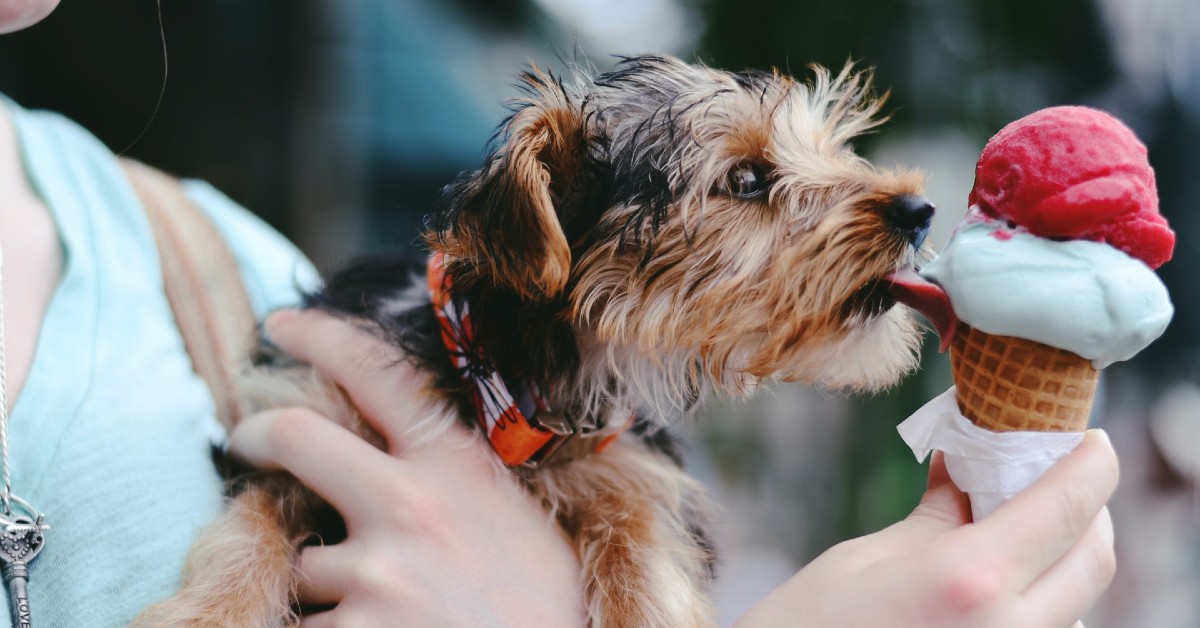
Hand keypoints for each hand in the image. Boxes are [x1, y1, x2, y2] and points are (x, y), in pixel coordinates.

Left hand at [229, 309, 584, 627]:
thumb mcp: (519, 518)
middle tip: (243, 439)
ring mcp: (376, 572)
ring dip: (329, 586)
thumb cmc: (548, 604)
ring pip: (305, 562)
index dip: (320, 337)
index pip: (378, 374)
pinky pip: (307, 627)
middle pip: (296, 437)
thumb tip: (410, 452)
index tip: (281, 326)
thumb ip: (461, 479)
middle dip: (255, 434)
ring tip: (385, 610)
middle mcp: (410, 505)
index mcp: (458, 466)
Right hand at [736, 430, 1117, 627]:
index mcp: (970, 580)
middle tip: (1056, 474)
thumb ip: (938, 514)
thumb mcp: (868, 557)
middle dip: (1087, 508)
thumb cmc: (807, 626)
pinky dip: (1042, 591)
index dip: (1092, 464)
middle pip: (1092, 559)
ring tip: (1023, 519)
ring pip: (1076, 599)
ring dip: (1065, 552)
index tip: (1092, 439)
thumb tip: (968, 464)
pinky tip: (1004, 570)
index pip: (1066, 508)